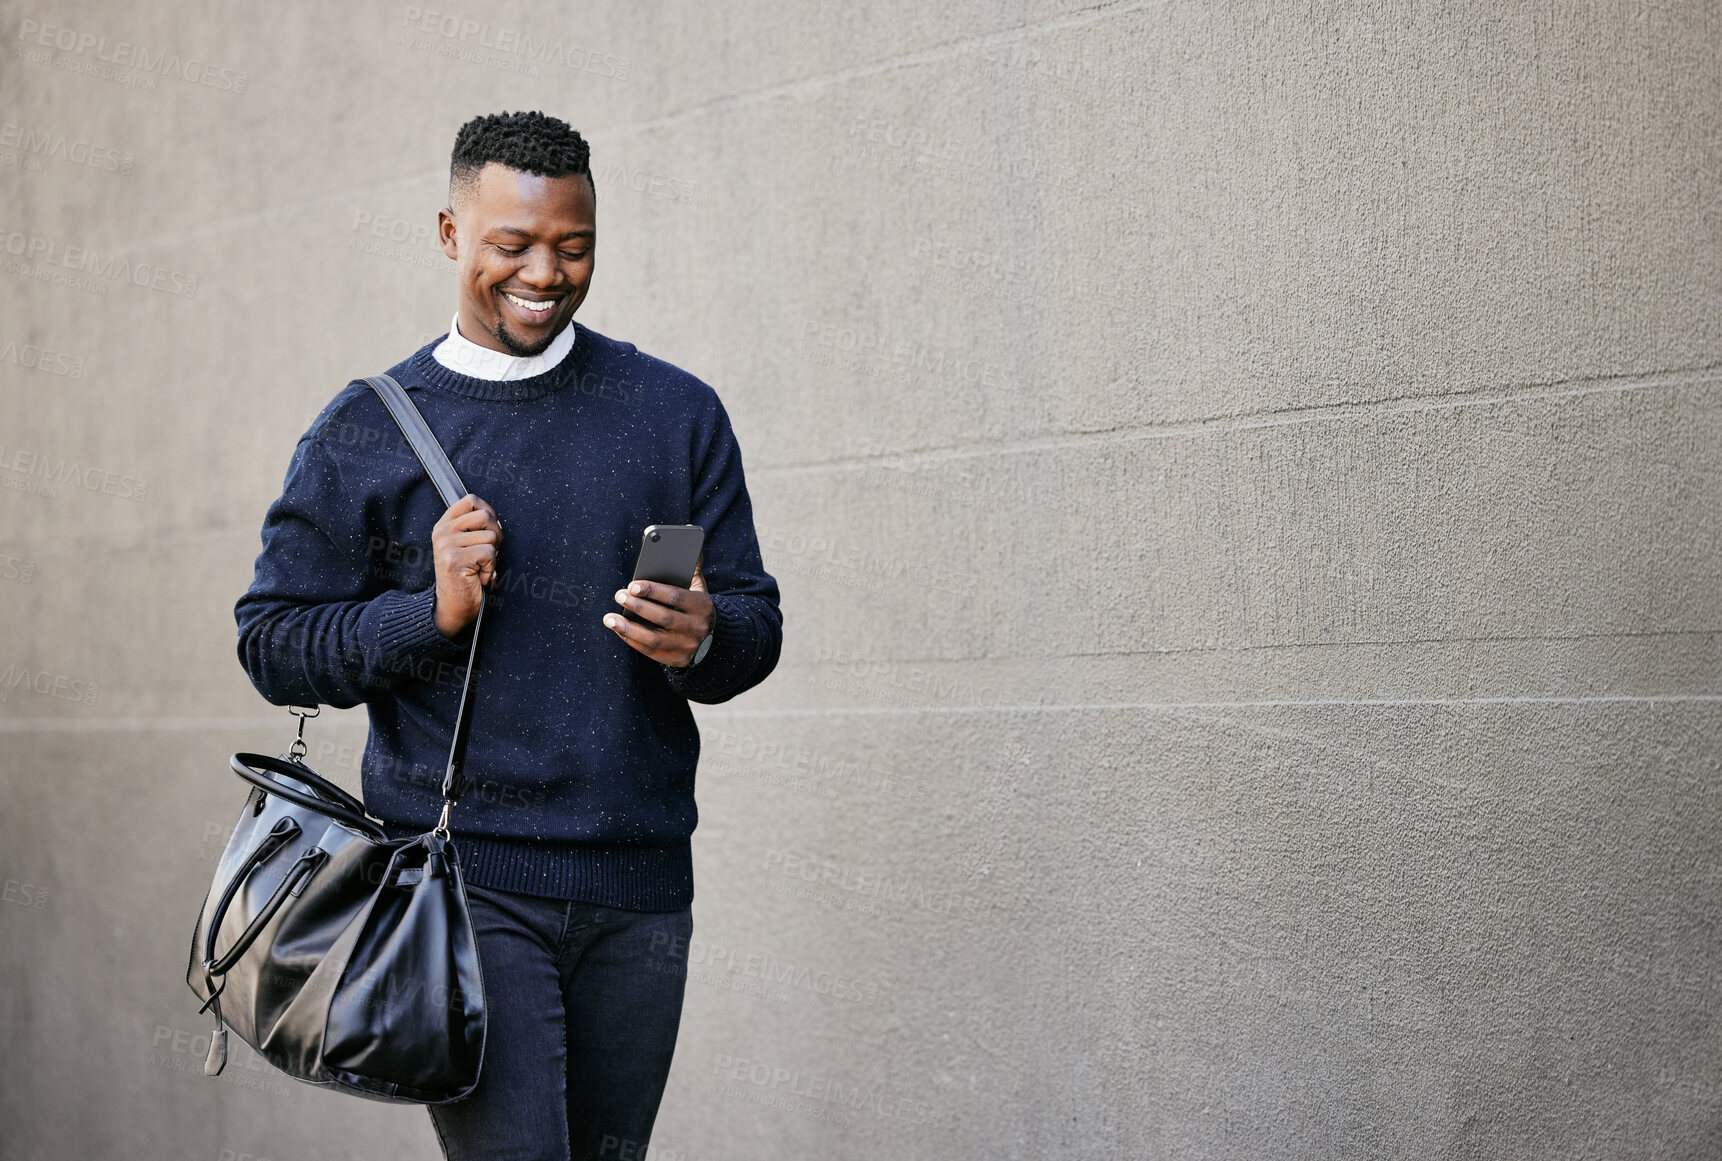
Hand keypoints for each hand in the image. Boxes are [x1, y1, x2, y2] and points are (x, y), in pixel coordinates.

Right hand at [432, 494, 501, 637]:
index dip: (488, 512)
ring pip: (491, 536)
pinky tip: (479, 576)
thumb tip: (494, 516)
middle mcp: (442, 532)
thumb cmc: (466, 577)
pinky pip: (489, 553)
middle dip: (496, 535)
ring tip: (480, 568)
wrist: (454, 607)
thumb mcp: (466, 545)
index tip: (488, 530)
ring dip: (492, 556)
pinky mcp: (454, 559)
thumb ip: (474, 527)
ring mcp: (446, 545)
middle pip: (485, 515)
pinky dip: (490, 568)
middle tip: (487, 555)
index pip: (471, 500)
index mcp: (444, 525)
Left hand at [604, 563, 715, 666]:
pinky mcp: (677, 660)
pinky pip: (650, 651)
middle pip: (663, 618)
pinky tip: (618, 630)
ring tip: (609, 618)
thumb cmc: (696, 606)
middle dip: (638, 606)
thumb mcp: (698, 587)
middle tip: (618, 595)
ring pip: (654, 639)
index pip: (676, 597)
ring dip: (628, 629)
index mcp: (703, 606)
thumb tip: (688, 532)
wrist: (713, 639)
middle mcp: (697, 628)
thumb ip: (691, 564)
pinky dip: (632, 641)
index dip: (653, 590)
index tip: (632, 584)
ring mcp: (687, 647)